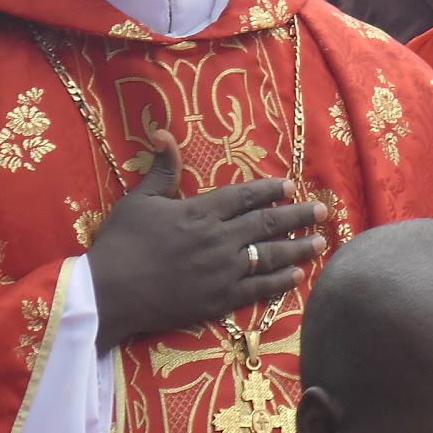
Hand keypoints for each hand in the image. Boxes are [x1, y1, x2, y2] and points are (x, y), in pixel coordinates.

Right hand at [88, 129, 328, 352]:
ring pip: (269, 255)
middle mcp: (218, 239)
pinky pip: (257, 289)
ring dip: (298, 248)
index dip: (270, 191)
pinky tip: (298, 276)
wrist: (108, 293)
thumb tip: (165, 133)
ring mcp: (222, 271)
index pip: (245, 197)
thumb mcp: (139, 200)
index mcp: (200, 212)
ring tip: (321, 242)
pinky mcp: (219, 300)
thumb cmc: (120, 243)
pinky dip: (280, 282)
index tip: (291, 186)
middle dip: (298, 215)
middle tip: (323, 210)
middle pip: (266, 224)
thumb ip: (161, 169)